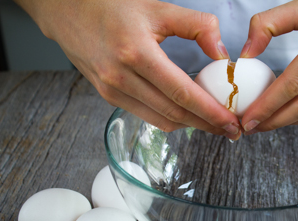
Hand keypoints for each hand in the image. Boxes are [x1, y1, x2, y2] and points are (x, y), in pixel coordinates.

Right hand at [15, 0, 241, 139]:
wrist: (65, 10)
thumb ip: (196, 26)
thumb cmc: (111, 7)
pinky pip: (146, 115)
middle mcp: (122, 78)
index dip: (211, 112)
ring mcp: (112, 91)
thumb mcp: (157, 7)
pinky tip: (186, 114)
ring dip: (190, 125)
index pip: (182, 93)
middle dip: (207, 125)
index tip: (232, 123)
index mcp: (137, 53)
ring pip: (161, 120)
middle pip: (174, 113)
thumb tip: (221, 54)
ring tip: (213, 124)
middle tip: (231, 130)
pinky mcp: (108, 96)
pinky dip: (170, 118)